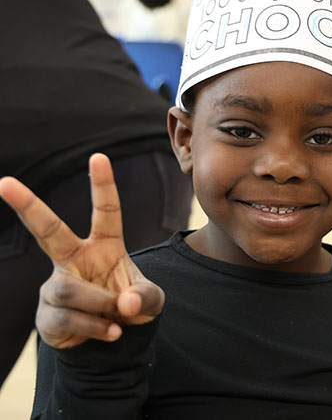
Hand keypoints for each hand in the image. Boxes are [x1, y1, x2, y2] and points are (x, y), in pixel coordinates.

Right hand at [0, 154, 164, 348]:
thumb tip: (124, 302)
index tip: (98, 157)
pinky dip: (96, 328)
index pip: (105, 212)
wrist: (115, 340)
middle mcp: (74, 259)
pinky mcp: (46, 312)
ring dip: (100, 306)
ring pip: (71, 289)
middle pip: (48, 229)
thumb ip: (145, 297)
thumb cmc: (130, 306)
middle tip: (3, 182)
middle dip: (27, 206)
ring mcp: (57, 284)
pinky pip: (68, 317)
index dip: (102, 185)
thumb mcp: (151, 300)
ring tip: (118, 320)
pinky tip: (110, 333)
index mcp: (103, 246)